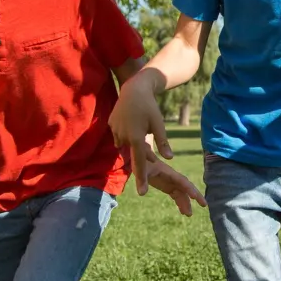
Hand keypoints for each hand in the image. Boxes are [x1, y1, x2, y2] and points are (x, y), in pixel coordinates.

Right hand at [109, 73, 173, 195]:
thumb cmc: (149, 106)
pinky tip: (131, 121)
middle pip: (133, 152)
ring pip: (126, 144)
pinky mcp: (111, 124)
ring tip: (138, 124)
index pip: (140, 163)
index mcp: (136, 138)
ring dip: (133, 141)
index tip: (142, 192)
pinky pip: (120, 135)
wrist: (134, 88)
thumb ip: (163, 142)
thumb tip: (169, 159)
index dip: (142, 178)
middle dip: (140, 151)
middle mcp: (123, 136)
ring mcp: (115, 130)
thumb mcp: (159, 124)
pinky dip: (126, 133)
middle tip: (144, 132)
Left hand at [144, 156, 206, 216]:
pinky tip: (183, 211)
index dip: (189, 188)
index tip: (195, 197)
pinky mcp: (166, 185)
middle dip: (195, 195)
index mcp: (168, 172)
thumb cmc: (138, 160)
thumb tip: (142, 194)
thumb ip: (141, 180)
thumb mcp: (139, 169)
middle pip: (186, 187)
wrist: (138, 155)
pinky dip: (180, 202)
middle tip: (204, 205)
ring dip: (186, 203)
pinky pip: (176, 195)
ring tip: (188, 215)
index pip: (181, 181)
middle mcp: (172, 177)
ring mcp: (169, 181)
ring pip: (181, 193)